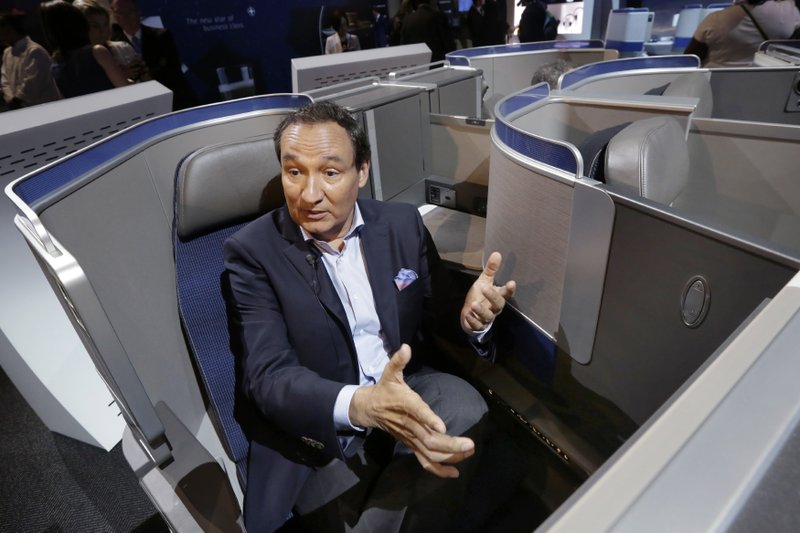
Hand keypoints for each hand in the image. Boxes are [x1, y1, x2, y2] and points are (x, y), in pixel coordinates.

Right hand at [349, 344, 474, 477]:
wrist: (369, 409)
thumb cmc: (384, 390)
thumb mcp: (390, 373)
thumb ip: (398, 361)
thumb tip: (406, 347)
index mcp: (406, 404)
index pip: (418, 413)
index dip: (429, 420)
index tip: (442, 427)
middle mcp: (409, 424)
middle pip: (428, 439)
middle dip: (450, 444)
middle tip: (470, 444)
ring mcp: (410, 438)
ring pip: (429, 452)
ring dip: (449, 456)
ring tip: (468, 452)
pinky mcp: (411, 445)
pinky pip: (424, 461)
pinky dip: (439, 469)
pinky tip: (454, 472)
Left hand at [461, 251, 515, 333]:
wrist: (470, 314)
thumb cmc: (480, 296)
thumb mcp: (484, 282)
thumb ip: (491, 270)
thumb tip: (497, 253)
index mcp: (498, 297)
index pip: (506, 293)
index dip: (509, 289)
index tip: (511, 283)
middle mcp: (495, 308)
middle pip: (498, 304)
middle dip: (493, 296)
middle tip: (485, 288)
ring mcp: (487, 317)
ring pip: (488, 316)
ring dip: (481, 310)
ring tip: (473, 304)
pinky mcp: (479, 325)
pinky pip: (477, 325)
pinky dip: (473, 320)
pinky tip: (468, 314)